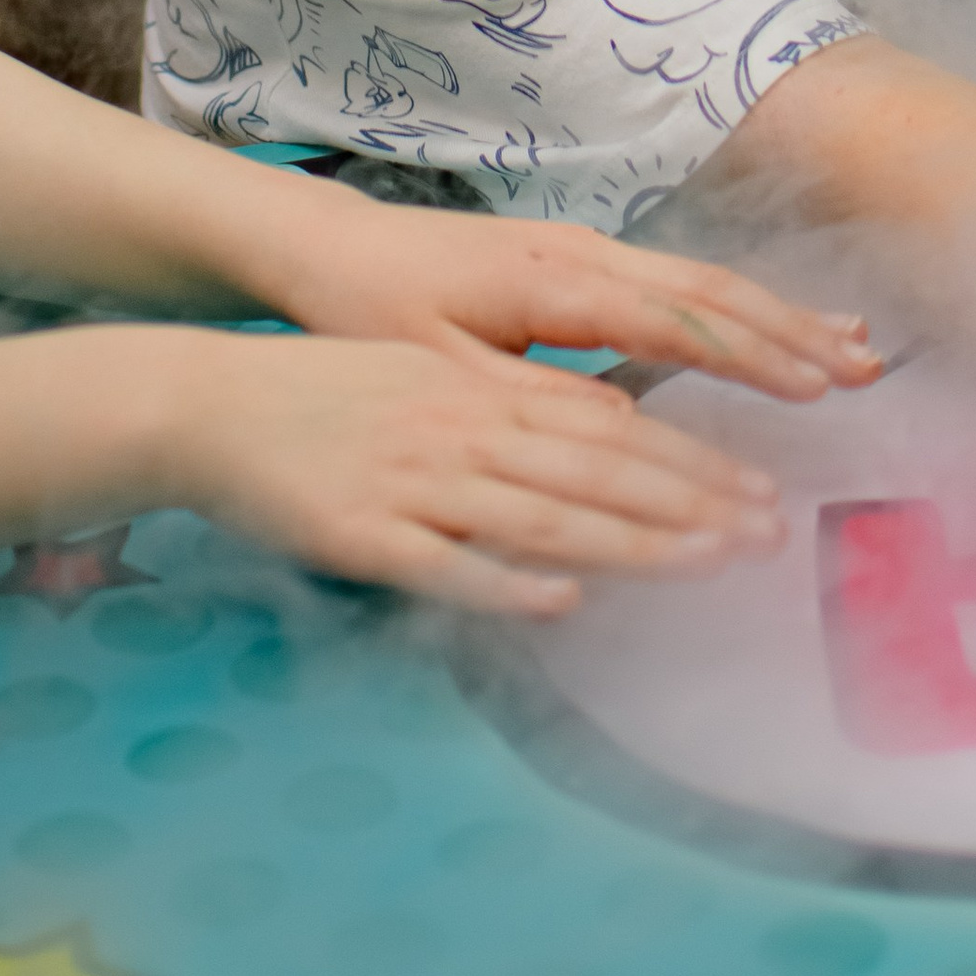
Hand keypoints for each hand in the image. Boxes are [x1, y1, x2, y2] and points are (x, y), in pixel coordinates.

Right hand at [172, 328, 786, 616]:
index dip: (689, 463)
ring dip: (631, 541)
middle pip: (594, 470)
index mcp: (479, 393)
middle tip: (766, 535)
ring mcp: (414, 484)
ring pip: (540, 514)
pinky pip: (445, 565)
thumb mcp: (428, 374)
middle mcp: (461, 431)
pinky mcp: (364, 537)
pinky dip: (504, 581)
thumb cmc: (325, 393)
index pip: (608, 429)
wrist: (210, 404)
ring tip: (706, 563)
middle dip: (689, 503)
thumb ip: (516, 406)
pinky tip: (562, 601)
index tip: (758, 493)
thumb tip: (609, 430)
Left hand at [252, 191, 880, 403]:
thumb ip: (534, 400)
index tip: (812, 388)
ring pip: (701, 279)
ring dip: (778, 314)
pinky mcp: (579, 259)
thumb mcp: (444, 371)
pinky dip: (736, 305)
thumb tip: (628, 431)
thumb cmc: (376, 312)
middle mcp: (582, 254)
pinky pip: (676, 279)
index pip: (674, 318)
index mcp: (553, 281)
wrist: (329, 247)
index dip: (748, 354)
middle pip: (708, 289)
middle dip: (792, 330)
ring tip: (850, 347)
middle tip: (864, 371)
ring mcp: (585, 249)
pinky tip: (770, 327)